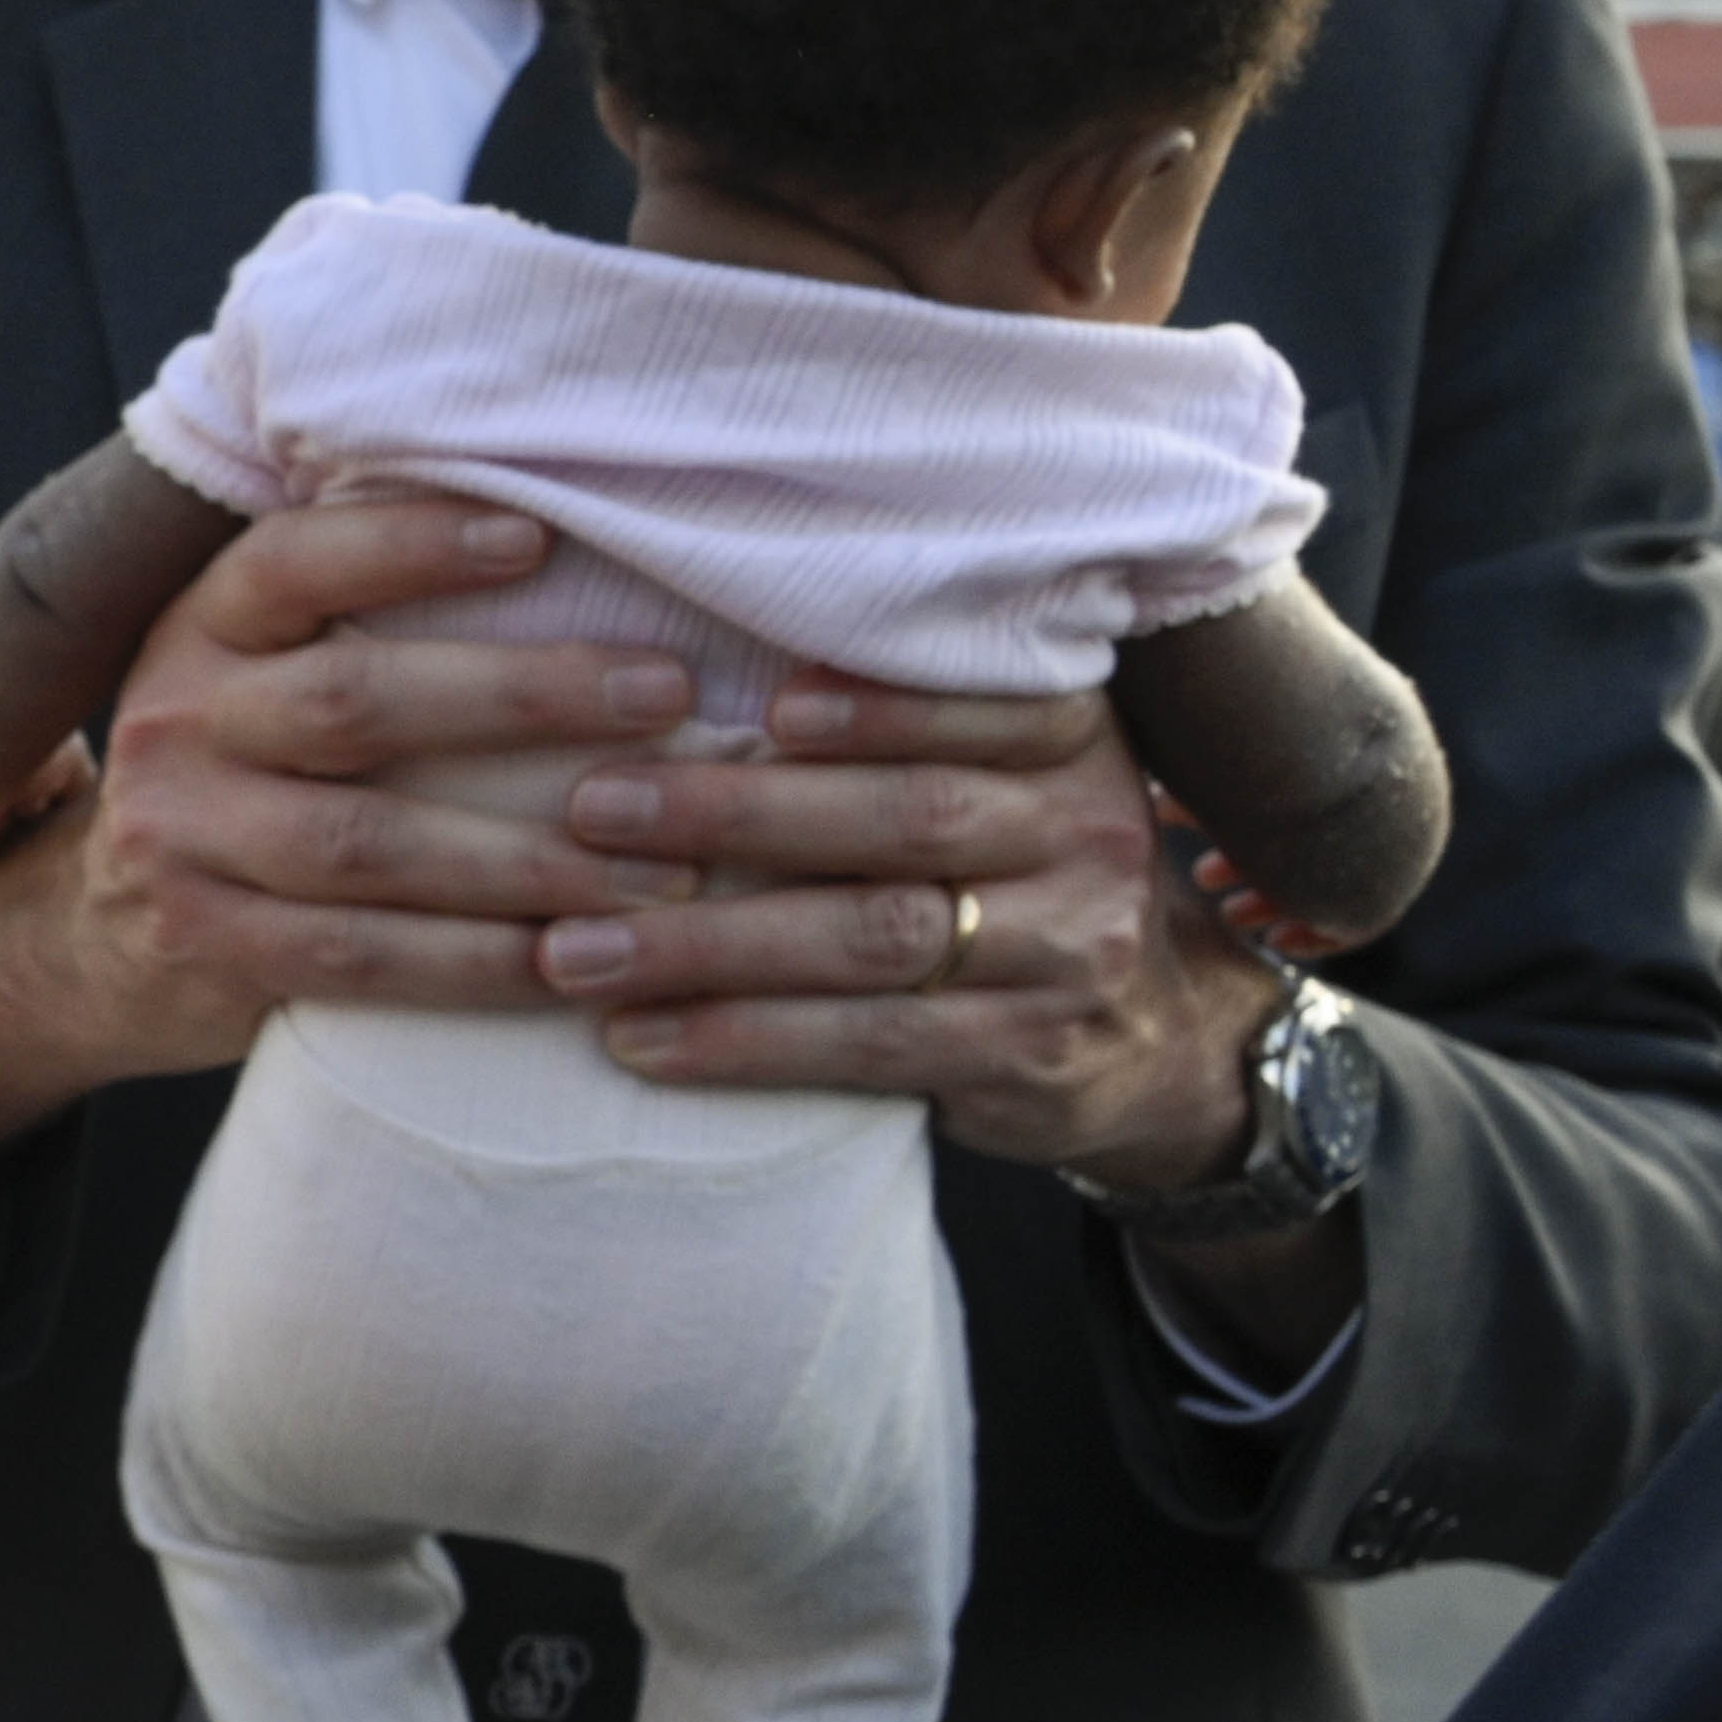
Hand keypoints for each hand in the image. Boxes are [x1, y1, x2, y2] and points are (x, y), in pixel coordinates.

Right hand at [0, 496, 708, 1173]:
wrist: (95, 930)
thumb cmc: (247, 772)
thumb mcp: (261, 671)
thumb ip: (363, 614)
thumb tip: (585, 547)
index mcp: (199, 629)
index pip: (294, 563)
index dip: (411, 544)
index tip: (541, 537)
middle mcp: (174, 723)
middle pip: (353, 701)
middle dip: (525, 696)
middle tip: (667, 694)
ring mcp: (178, 842)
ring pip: (367, 843)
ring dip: (528, 855)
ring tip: (663, 864)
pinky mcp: (205, 947)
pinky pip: (358, 958)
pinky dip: (476, 963)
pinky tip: (570, 958)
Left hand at [533, 682, 1274, 1188]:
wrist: (1147, 1039)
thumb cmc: (1008, 874)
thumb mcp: (999, 778)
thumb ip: (899, 725)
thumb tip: (679, 664)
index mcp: (1078, 742)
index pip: (991, 707)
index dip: (883, 707)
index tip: (765, 706)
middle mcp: (1092, 836)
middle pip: (908, 818)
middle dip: (736, 815)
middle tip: (591, 809)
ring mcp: (1070, 953)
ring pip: (872, 940)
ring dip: (707, 946)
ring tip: (574, 951)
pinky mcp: (1026, 1057)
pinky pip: (868, 1046)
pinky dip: (743, 1041)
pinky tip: (640, 1039)